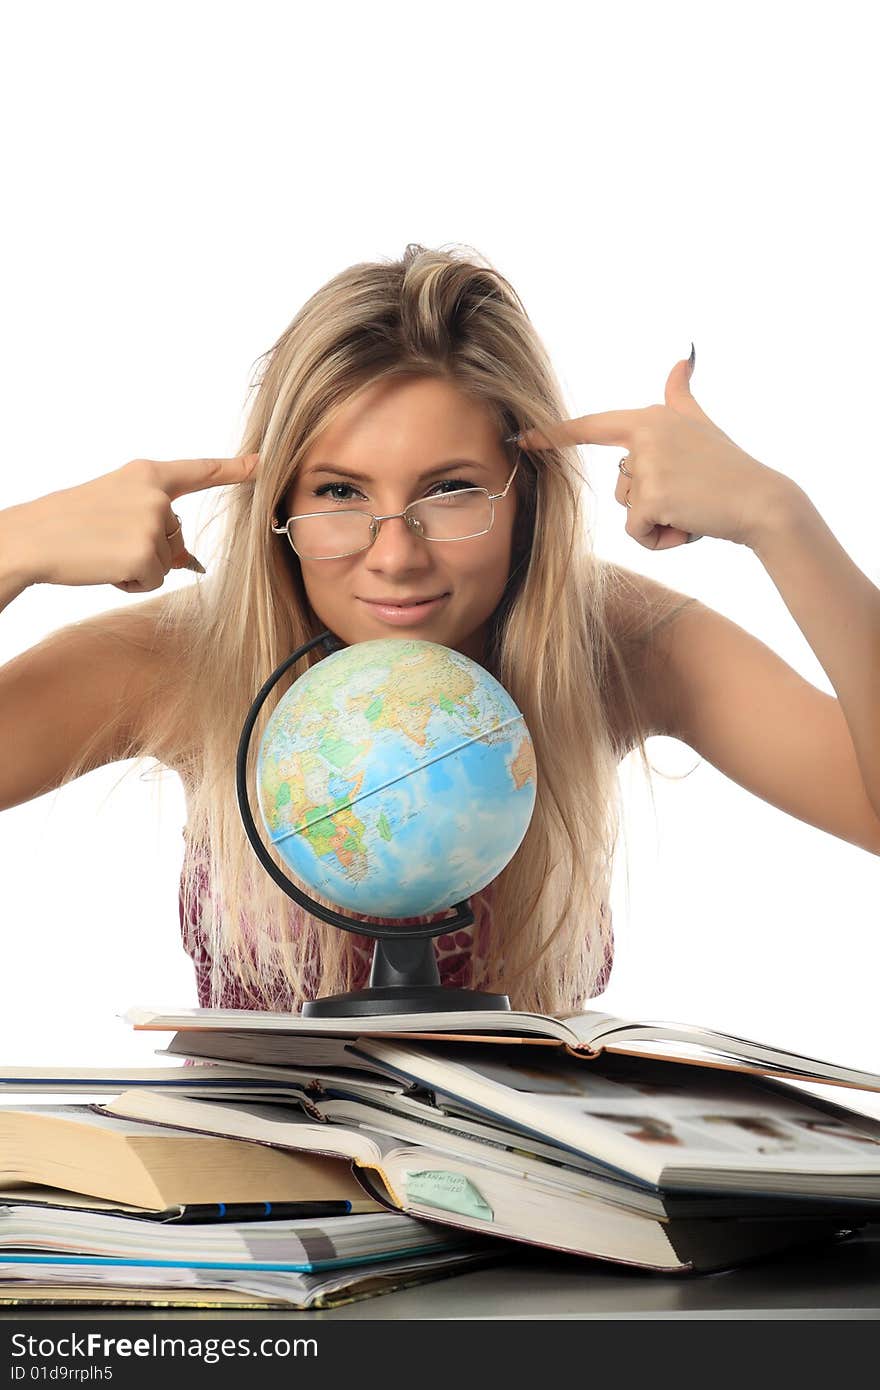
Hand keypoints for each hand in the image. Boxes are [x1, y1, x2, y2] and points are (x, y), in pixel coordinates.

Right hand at [8, 454, 259, 592]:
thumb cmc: (69, 524)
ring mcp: (154, 523)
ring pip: (167, 562)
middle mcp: (156, 495)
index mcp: (147, 474)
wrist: (32, 538)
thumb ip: (155, 522)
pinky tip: (105, 567)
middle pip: (177, 536)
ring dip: (138, 567)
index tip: (263, 463)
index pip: (198, 471)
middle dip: (148, 548)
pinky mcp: (147, 553)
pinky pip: (155, 580)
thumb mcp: (115, 507)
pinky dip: (131, 583)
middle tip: (105, 540)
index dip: (234, 469)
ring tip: (102, 552)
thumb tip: (191, 562)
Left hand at [517, 353, 789, 550]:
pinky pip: (636, 534)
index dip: (555, 435)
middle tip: (691, 494)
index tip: (522, 439)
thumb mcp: (701, 424)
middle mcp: (643, 437)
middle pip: (619, 486)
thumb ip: (681, 395)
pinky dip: (660, 540)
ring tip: (693, 508)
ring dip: (657, 522)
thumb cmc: (730, 467)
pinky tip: (689, 526)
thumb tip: (682, 358)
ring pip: (628, 512)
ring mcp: (646, 467)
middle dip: (651, 502)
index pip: (592, 426)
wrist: (762, 502)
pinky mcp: (650, 499)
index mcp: (649, 418)